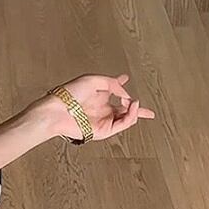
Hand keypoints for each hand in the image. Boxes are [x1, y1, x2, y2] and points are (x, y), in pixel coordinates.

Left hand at [37, 73, 155, 141]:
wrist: (58, 110)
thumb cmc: (69, 94)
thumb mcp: (93, 80)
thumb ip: (112, 84)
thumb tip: (126, 94)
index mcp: (97, 95)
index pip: (112, 90)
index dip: (120, 84)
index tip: (125, 78)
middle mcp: (101, 108)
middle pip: (123, 110)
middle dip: (135, 109)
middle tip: (149, 112)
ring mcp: (102, 120)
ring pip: (125, 118)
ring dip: (134, 110)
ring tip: (135, 102)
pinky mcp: (103, 131)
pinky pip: (122, 125)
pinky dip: (130, 116)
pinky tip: (132, 107)